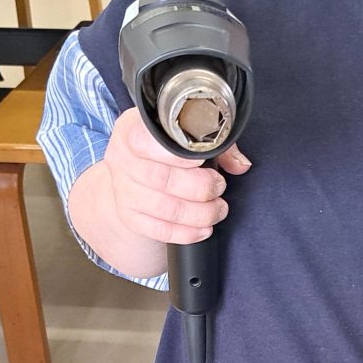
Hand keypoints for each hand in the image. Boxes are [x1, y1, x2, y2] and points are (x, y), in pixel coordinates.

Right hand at [101, 108, 249, 247]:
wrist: (133, 172)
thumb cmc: (165, 149)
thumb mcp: (187, 134)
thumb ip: (216, 143)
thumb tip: (240, 164)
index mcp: (132, 129)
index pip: (148, 141)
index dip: (179, 154)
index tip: (202, 160)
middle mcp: (122, 158)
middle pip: (161, 178)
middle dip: (200, 187)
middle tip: (219, 187)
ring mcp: (123, 190)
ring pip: (165, 208)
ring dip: (200, 213)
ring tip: (217, 209)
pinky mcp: (129, 215)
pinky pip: (159, 230)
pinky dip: (187, 233)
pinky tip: (203, 228)